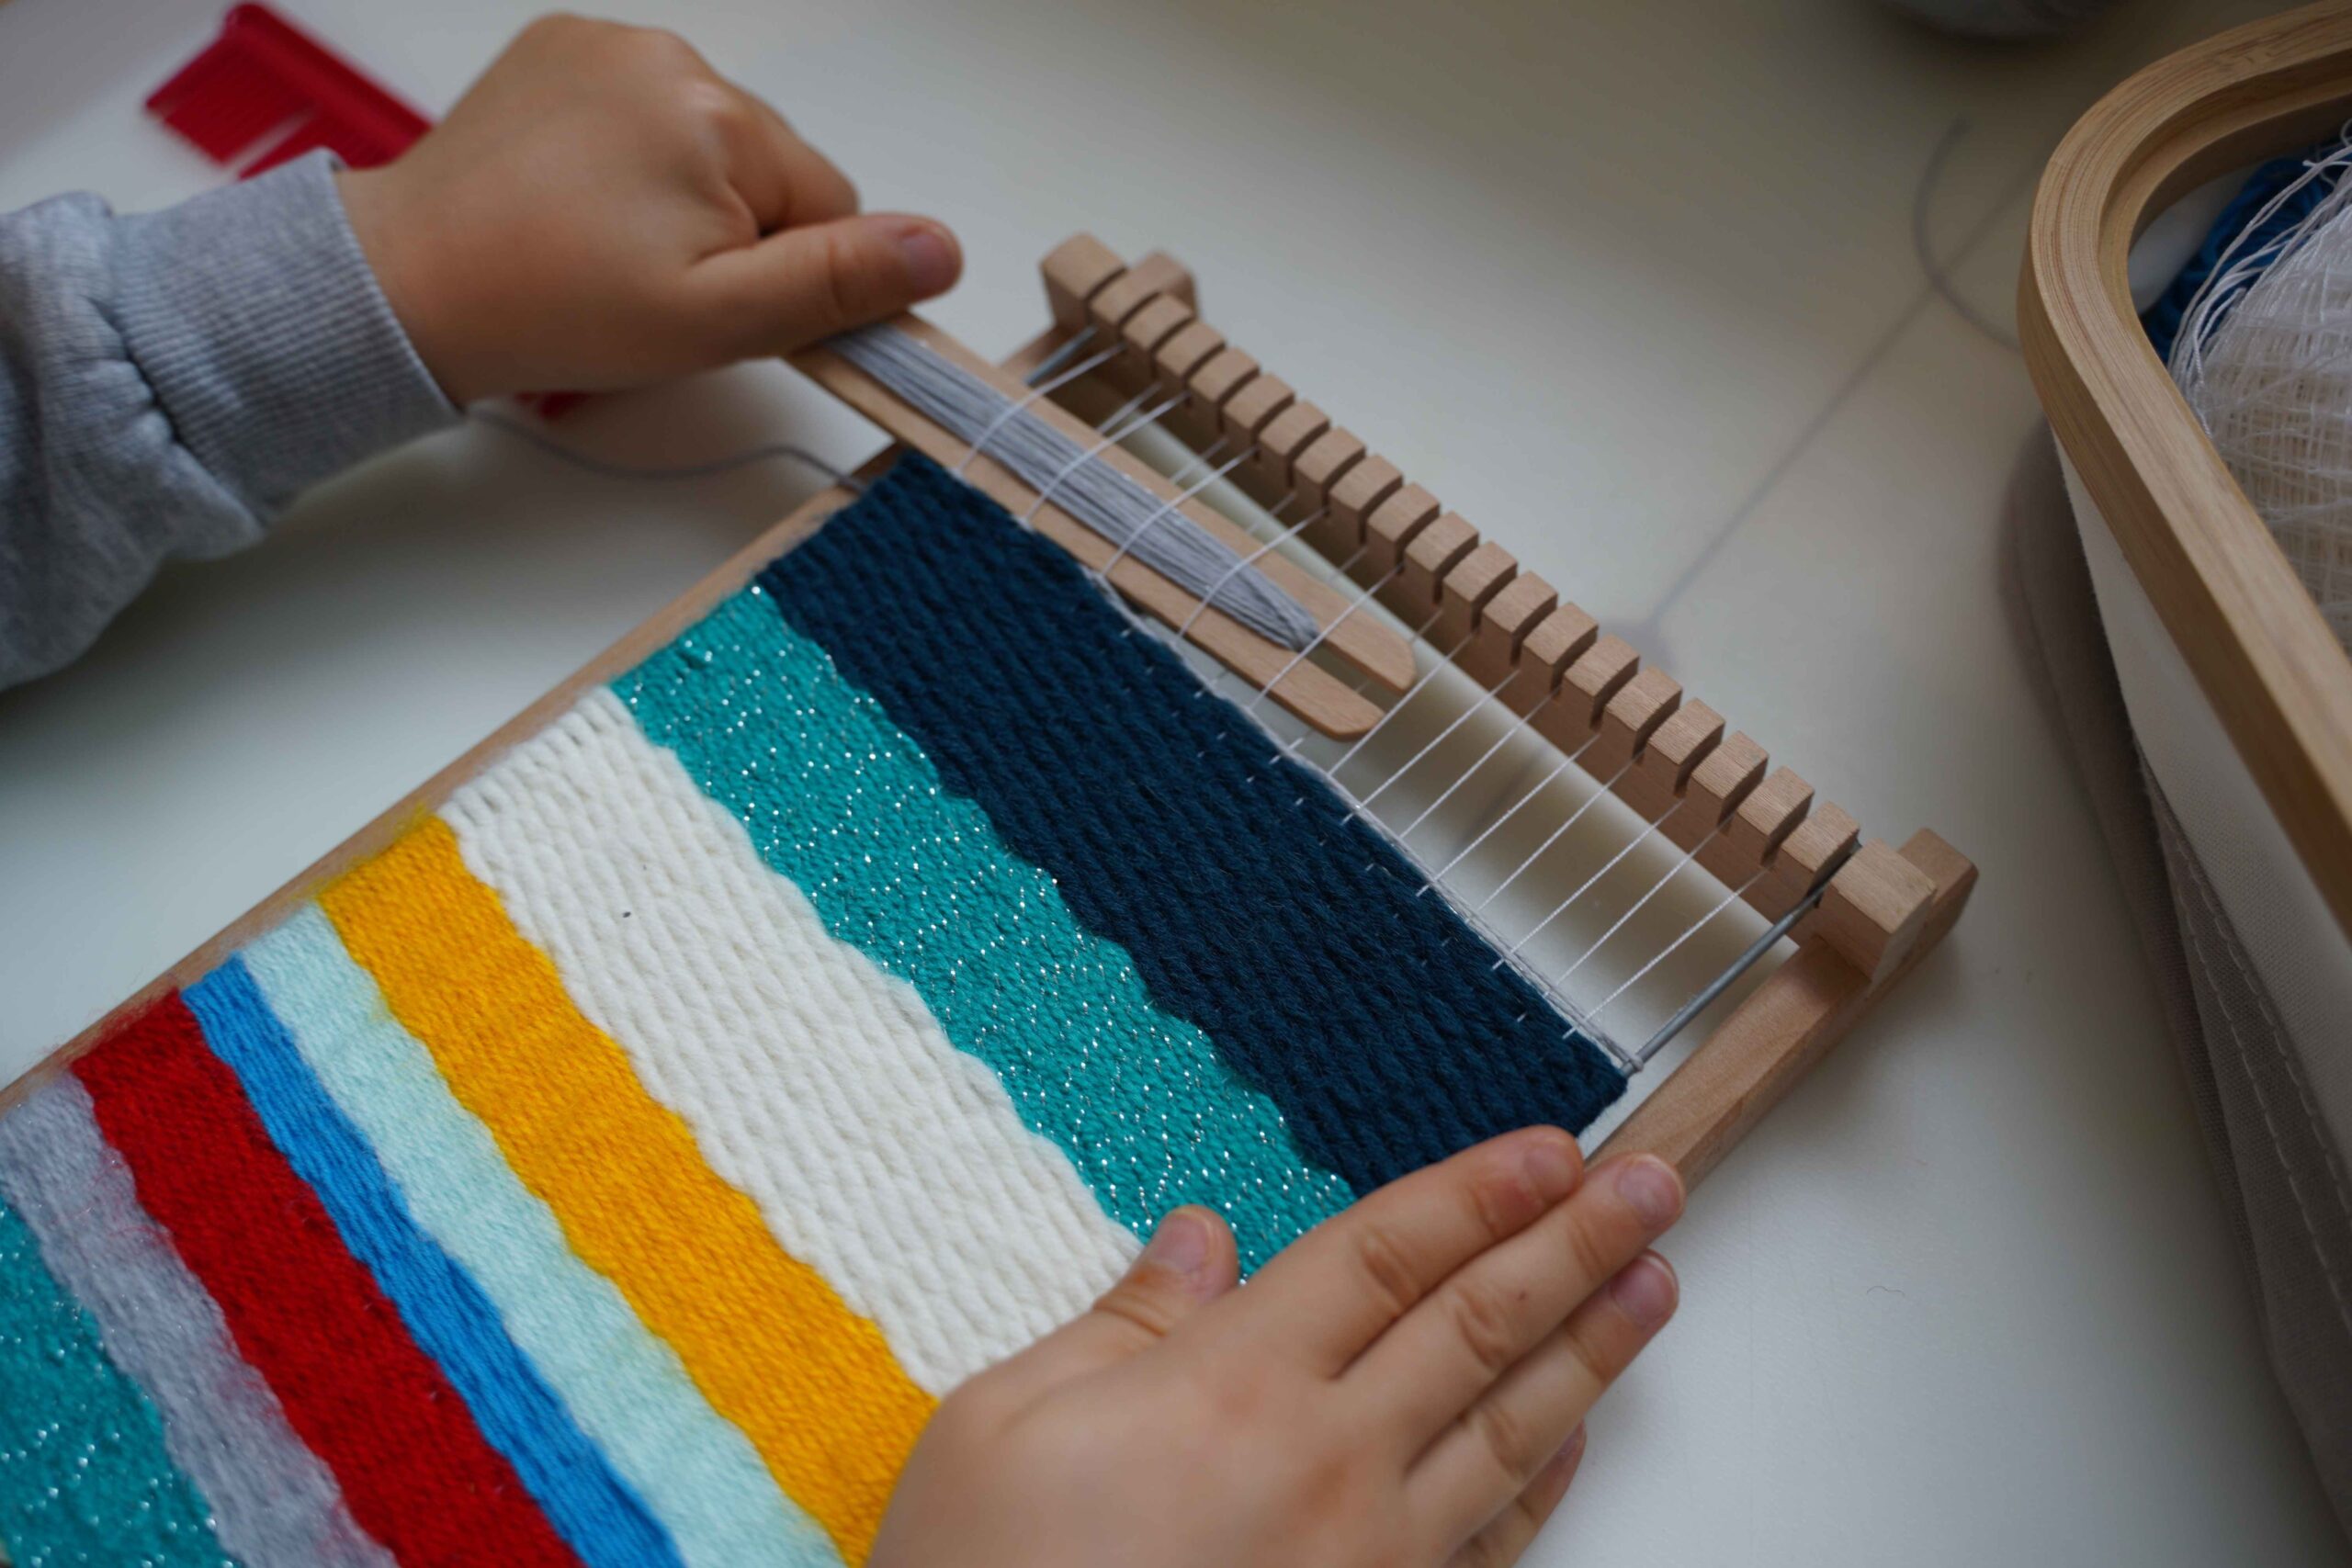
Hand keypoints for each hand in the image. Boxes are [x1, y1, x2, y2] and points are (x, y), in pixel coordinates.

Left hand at [336, 14, 961, 403]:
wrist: (410, 283)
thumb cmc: (557, 311)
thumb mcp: (717, 323)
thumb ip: (837, 283)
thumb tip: (942, 249)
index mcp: (722, 120)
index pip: (829, 205)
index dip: (788, 273)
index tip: (713, 306)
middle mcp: (674, 57)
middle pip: (770, 167)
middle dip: (735, 230)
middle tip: (654, 285)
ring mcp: (612, 43)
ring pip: (711, 140)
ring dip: (685, 194)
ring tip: (611, 245)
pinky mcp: (563, 46)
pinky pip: (646, 106)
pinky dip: (632, 156)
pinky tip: (582, 200)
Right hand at [871, 1128, 1683, 1567]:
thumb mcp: (1000, 1425)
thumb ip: (1120, 1324)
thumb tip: (1199, 1242)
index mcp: (1230, 1386)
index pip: (1385, 1254)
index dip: (1477, 1192)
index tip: (1552, 1148)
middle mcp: (1323, 1462)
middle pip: (1476, 1324)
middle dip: (1575, 1243)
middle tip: (1652, 1186)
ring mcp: (1367, 1557)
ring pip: (1510, 1429)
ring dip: (1593, 1347)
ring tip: (1654, 1282)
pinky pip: (1491, 1543)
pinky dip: (1547, 1479)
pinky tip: (1578, 1436)